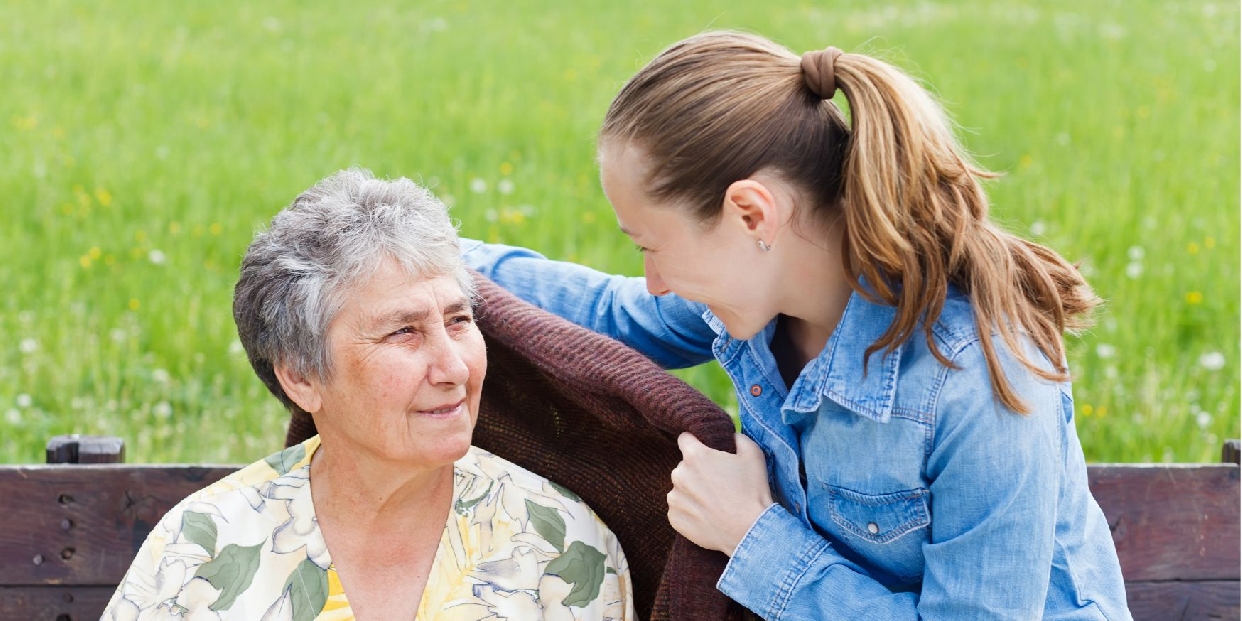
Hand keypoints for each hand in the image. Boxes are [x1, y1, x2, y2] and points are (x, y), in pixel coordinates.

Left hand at [667, 432, 774, 556]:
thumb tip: (731, 437)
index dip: (696, 443)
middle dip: (697, 471)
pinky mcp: (674, 518)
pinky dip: (690, 511)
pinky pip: (679, 509)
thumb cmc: (752, 491)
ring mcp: (674, 498)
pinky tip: (708, 516)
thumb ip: (738, 438)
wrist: (749, 530)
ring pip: (681, 488)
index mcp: (695, 456)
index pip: (685, 439)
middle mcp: (679, 474)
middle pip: (684, 466)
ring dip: (692, 492)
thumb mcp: (753, 455)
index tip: (705, 452)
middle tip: (717, 484)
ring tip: (714, 503)